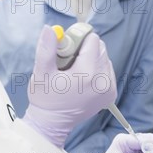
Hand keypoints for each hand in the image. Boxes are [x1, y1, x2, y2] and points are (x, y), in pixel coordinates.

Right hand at [23, 25, 116, 146]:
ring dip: (90, 58)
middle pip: (99, 48)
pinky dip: (95, 69)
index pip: (92, 40)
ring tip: (73, 71)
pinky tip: (81, 78)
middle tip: (67, 61)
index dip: (77, 40)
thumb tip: (49, 28)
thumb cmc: (44, 98)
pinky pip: (107, 70)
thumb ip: (46, 48)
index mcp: (87, 73)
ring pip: (104, 58)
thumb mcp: (41, 72)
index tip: (64, 50)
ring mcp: (109, 89)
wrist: (52, 123)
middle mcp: (103, 80)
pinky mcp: (111, 94)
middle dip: (83, 49)